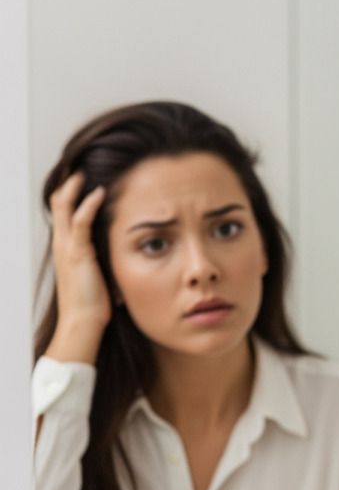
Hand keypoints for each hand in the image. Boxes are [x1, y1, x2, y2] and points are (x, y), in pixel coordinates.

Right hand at [44, 172, 111, 363]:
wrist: (83, 323)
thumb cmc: (95, 303)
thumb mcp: (100, 274)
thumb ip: (106, 259)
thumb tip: (130, 251)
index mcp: (67, 248)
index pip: (64, 212)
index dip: (71, 194)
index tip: (86, 178)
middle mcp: (63, 244)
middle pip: (58, 203)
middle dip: (69, 183)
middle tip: (82, 166)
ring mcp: (67, 248)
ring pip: (64, 207)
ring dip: (75, 187)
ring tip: (86, 171)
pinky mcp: (77, 254)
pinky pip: (80, 222)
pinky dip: (88, 205)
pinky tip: (99, 193)